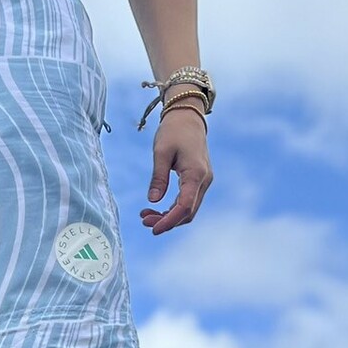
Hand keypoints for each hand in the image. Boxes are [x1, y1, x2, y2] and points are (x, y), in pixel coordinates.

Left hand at [140, 105, 211, 234]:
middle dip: (166, 221)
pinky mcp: (199, 180)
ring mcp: (204, 181)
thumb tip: (153, 200)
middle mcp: (204, 180)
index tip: (153, 229)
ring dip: (169, 216)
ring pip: (189, 209)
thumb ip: (158, 177)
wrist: (188, 117)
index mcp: (196, 174)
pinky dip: (173, 208)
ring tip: (146, 215)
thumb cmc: (173, 131)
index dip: (169, 221)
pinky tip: (156, 207)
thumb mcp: (161, 152)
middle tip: (144, 220)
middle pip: (188, 212)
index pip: (184, 206)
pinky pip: (188, 201)